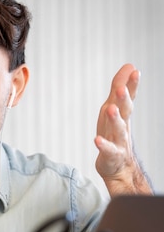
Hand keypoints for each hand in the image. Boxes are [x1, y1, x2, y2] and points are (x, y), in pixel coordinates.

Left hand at [94, 64, 151, 194]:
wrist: (119, 166)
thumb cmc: (115, 134)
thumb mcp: (116, 108)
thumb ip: (121, 87)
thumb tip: (129, 65)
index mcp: (122, 114)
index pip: (128, 97)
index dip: (131, 85)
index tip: (134, 71)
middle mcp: (122, 126)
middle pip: (125, 111)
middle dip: (124, 99)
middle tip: (122, 89)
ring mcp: (118, 141)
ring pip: (118, 129)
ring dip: (114, 119)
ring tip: (110, 109)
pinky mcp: (111, 156)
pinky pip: (108, 150)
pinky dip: (103, 145)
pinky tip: (97, 140)